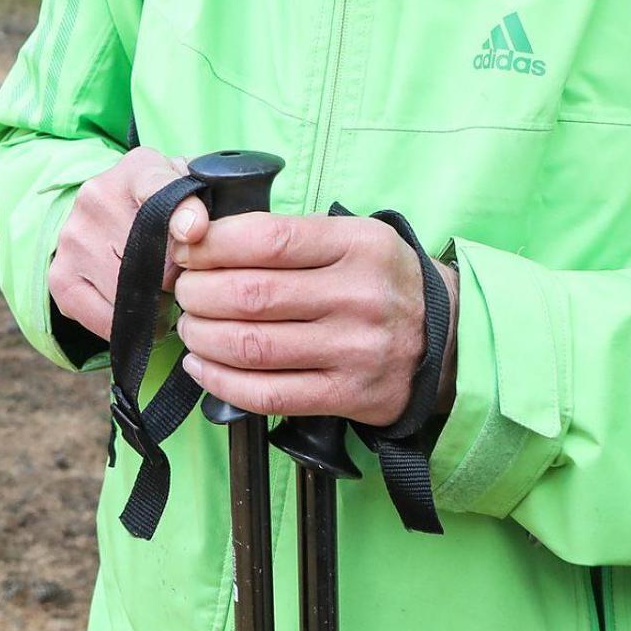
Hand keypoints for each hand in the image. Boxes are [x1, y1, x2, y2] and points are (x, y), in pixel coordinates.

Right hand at [47, 148, 190, 342]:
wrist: (106, 212)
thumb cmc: (161, 205)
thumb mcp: (188, 188)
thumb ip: (201, 202)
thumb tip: (196, 232)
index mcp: (138, 170)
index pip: (156, 184)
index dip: (181, 211)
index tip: (195, 232)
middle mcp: (96, 197)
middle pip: (152, 257)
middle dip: (177, 279)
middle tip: (186, 281)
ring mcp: (72, 237)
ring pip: (129, 294)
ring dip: (155, 307)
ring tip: (162, 295)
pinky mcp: (59, 276)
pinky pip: (103, 320)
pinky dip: (128, 326)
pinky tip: (137, 312)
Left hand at [167, 206, 457, 424]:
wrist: (445, 338)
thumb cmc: (378, 280)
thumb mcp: (351, 237)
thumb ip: (288, 235)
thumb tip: (204, 237)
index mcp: (357, 245)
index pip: (266, 239)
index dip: (210, 245)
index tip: (186, 249)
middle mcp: (359, 296)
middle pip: (250, 295)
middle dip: (197, 294)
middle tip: (184, 291)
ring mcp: (355, 350)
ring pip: (252, 346)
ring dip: (202, 337)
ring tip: (190, 327)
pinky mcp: (349, 395)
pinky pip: (268, 394)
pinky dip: (221, 381)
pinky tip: (203, 365)